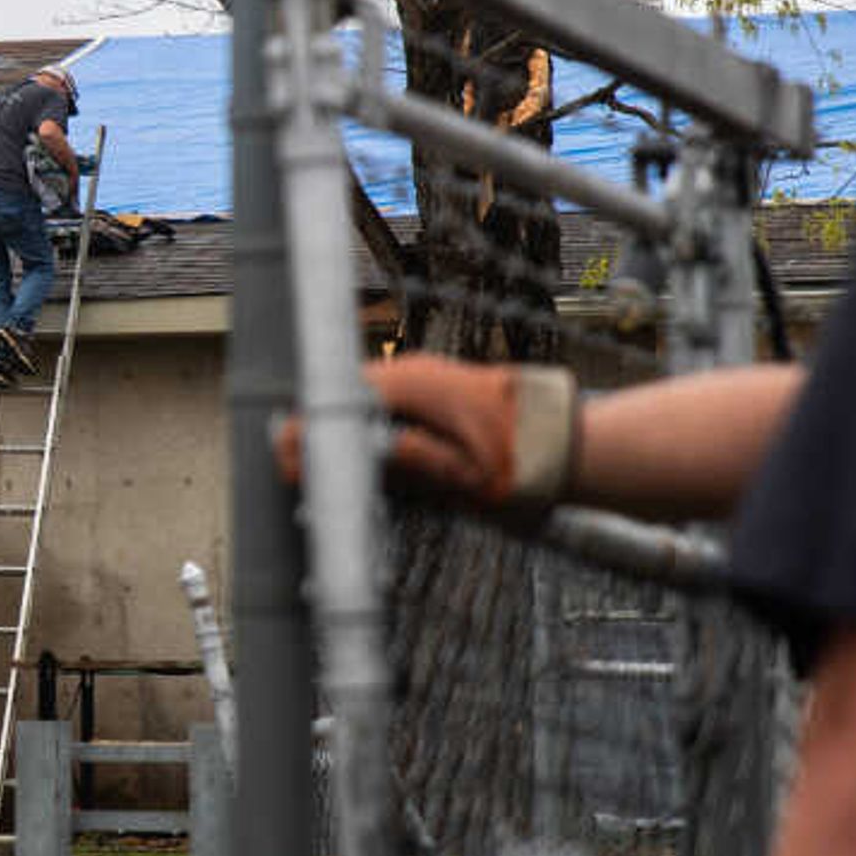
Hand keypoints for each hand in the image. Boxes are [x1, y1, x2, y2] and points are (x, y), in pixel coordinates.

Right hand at [269, 357, 573, 509]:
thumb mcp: (469, 476)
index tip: (287, 467)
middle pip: (336, 397)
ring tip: (322, 479)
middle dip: (314, 437)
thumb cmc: (525, 460)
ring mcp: (418, 378)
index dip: (303, 433)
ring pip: (354, 402)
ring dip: (337, 437)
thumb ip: (411, 463)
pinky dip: (360, 433)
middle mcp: (410, 373)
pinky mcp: (427, 391)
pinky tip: (359, 467)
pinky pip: (377, 407)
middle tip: (298, 481)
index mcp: (413, 387)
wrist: (569, 441)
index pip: (334, 399)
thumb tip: (355, 454)